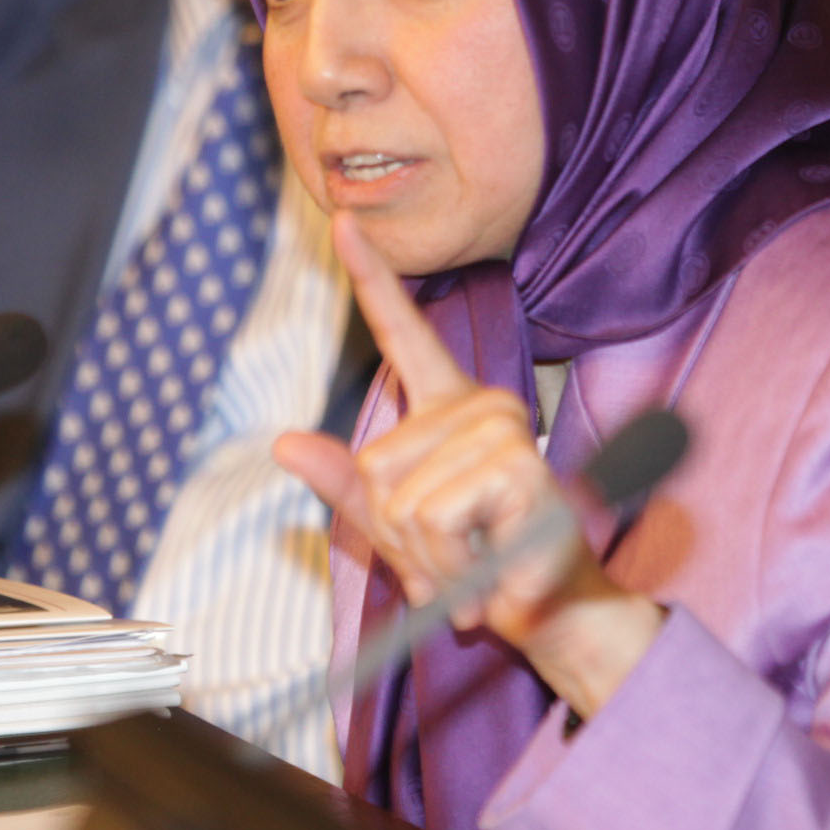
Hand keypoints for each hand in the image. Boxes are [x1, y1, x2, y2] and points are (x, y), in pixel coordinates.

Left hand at [275, 214, 665, 717]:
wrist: (547, 611)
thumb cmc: (475, 566)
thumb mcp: (395, 529)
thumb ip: (344, 485)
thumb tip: (282, 445)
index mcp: (443, 407)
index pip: (400, 331)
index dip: (371, 277)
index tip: (340, 219)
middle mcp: (476, 404)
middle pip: (377, 467)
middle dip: (400, 536)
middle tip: (451, 557)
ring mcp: (502, 429)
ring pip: (406, 501)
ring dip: (430, 558)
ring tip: (472, 567)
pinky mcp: (519, 464)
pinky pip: (438, 515)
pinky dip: (453, 561)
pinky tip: (494, 571)